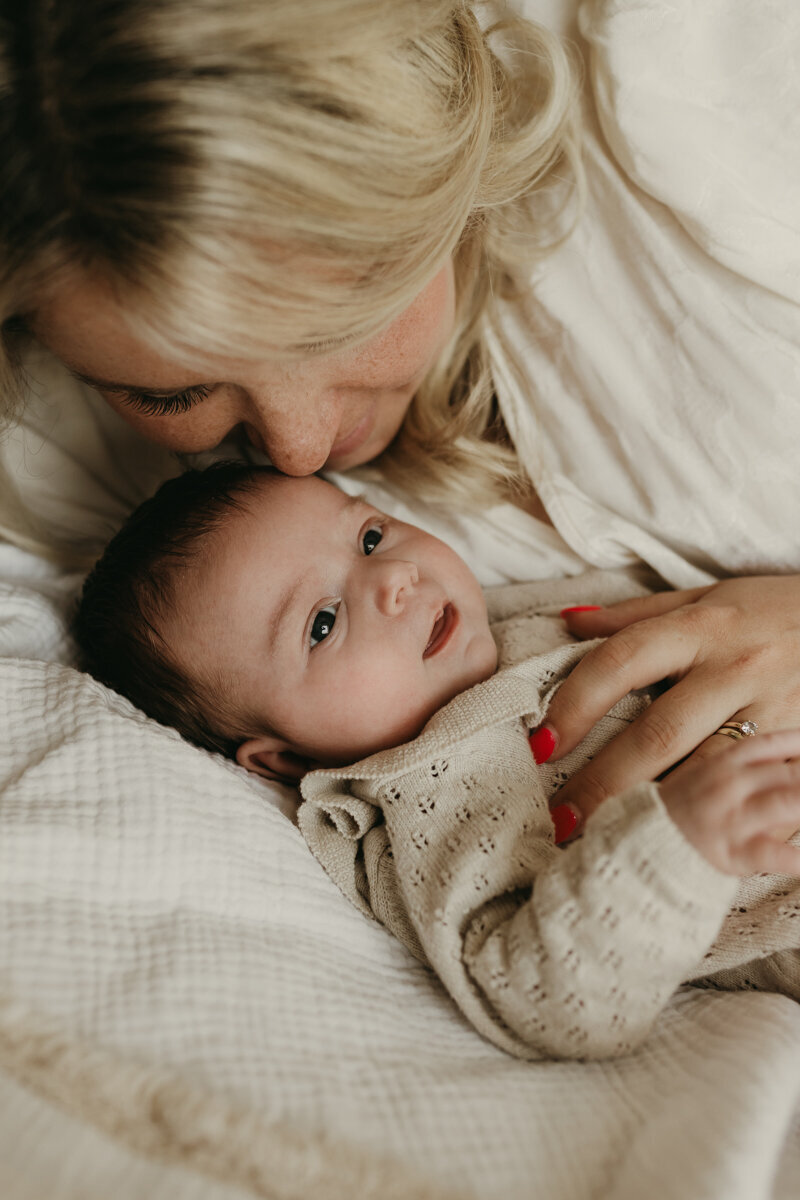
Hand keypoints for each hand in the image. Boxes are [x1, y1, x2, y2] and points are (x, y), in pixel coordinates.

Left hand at [532, 576, 799, 826]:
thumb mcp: (713, 598)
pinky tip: (685, 843)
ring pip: (705, 771)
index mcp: (703, 627)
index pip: (622, 662)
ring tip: (611, 841)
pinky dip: (718, 817)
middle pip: (657, 733)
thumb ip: (640, 614)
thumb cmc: (780, 610)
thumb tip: (570, 621)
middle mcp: (736, 669)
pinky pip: (753, 788)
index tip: (541, 745)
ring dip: (654, 809)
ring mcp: (775, 711)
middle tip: (561, 818)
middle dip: (602, 781)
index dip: (576, 703)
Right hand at [658, 730, 799, 875]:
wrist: (635, 849)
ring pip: (788, 801)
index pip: (771, 743)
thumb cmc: (671, 816)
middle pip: (790, 771)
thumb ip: (734, 769)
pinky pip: (777, 854)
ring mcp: (732, 817)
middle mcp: (728, 785)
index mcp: (720, 762)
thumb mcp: (695, 778)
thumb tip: (780, 763)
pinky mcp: (733, 852)